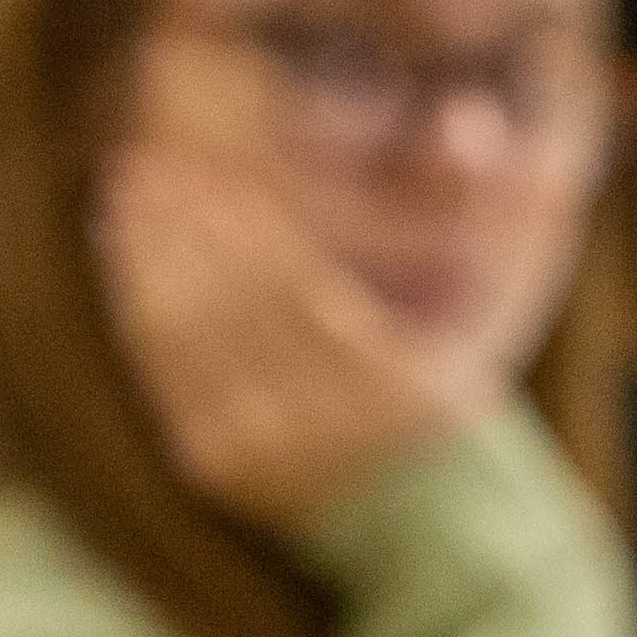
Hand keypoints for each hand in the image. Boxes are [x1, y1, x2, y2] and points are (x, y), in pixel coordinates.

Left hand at [98, 140, 493, 535]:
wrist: (430, 517)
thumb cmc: (463, 381)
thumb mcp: (500, 307)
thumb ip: (508, 214)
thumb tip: (475, 118)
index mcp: (408, 390)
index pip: (305, 297)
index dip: (250, 234)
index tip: (210, 174)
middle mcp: (333, 432)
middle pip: (233, 313)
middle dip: (183, 233)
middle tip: (144, 164)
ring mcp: (269, 457)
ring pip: (188, 342)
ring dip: (148, 260)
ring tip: (129, 195)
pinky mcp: (217, 469)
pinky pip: (163, 374)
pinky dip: (136, 305)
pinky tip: (128, 250)